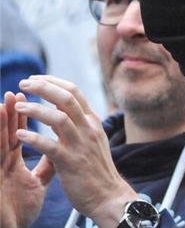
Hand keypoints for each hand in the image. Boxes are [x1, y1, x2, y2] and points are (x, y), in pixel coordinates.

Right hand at [2, 92, 48, 227]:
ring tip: (2, 104)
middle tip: (15, 91)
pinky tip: (0, 135)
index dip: (24, 115)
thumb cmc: (19, 211)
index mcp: (12, 163)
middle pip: (6, 134)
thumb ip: (48, 163)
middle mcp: (2, 165)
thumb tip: (59, 145)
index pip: (19, 132)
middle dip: (11, 113)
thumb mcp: (37, 183)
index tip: (31, 95)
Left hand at [13, 77, 136, 227]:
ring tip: (18, 107)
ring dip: (35, 109)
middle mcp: (88, 128)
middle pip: (66, 98)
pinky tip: (20, 135)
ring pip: (58, 118)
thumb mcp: (93, 139)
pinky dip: (34, 138)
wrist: (108, 195)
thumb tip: (64, 107)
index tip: (35, 78)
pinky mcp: (71, 162)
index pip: (74, 91)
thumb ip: (80, 123)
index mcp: (92, 121)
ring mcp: (80, 144)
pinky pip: (50, 146)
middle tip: (23, 83)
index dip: (53, 81)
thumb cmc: (96, 169)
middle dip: (43, 87)